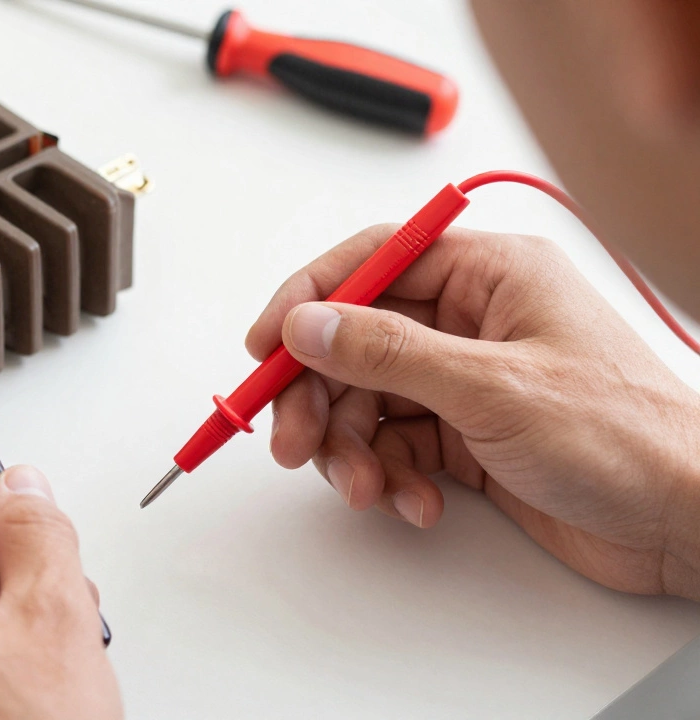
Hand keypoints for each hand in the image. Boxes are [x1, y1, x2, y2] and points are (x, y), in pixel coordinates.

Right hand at [246, 225, 699, 597]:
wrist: (686, 522)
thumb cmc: (626, 438)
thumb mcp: (493, 389)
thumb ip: (389, 353)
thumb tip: (309, 323)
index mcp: (488, 276)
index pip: (371, 261)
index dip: (308, 299)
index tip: (265, 347)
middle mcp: (472, 320)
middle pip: (355, 342)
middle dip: (319, 397)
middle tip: (293, 443)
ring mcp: (467, 380)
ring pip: (367, 400)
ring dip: (352, 448)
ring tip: (366, 487)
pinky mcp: (467, 435)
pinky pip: (395, 445)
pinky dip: (391, 476)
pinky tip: (417, 502)